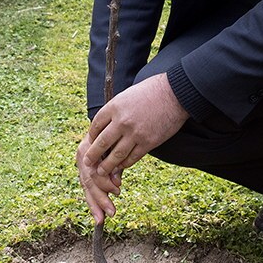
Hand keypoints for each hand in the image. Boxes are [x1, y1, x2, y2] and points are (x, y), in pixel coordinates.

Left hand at [76, 74, 188, 223]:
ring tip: (101, 171)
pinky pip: (132, 158)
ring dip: (107, 165)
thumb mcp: (127, 95)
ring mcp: (135, 133)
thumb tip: (108, 125)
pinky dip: (125, 164)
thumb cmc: (151, 91)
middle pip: (101, 143)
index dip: (91, 137)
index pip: (96, 126)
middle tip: (87, 163)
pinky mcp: (148, 142)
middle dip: (93, 155)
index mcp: (114, 107)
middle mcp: (122, 121)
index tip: (90, 142)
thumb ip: (116, 110)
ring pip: (115, 155)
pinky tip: (121, 166)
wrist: (175, 93)